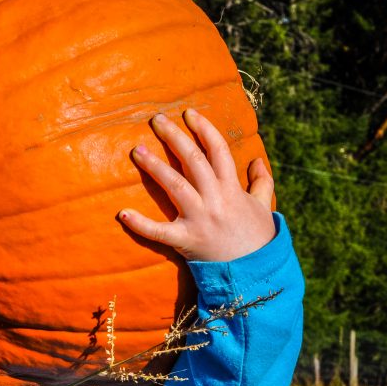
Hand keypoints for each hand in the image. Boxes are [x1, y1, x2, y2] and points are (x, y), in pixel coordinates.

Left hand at [119, 109, 275, 261]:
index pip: (218, 150)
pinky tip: (122, 213)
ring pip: (175, 185)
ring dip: (155, 166)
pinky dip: (140, 224)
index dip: (204, 129)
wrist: (255, 272)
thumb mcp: (264, 207)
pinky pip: (160, 231)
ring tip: (137, 151)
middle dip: (174, 137)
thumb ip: (262, 182)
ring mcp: (200, 219)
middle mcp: (215, 199)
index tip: (189, 113)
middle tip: (156, 120)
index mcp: (232, 188)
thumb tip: (257, 161)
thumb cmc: (258, 239)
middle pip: (193, 160)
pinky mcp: (187, 240)